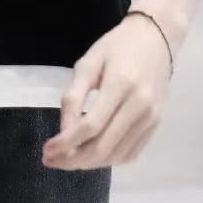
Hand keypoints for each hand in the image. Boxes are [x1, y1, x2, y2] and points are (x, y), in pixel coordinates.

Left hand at [42, 14, 173, 169]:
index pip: (90, 126)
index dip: (66, 143)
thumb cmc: (117, 47)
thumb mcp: (87, 64)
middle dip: (73, 160)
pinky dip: (109, 160)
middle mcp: (139, 106)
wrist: (155, 39)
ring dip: (89, 164)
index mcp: (120, 86)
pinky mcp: (156, 124)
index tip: (46, 150)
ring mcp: (151, 118)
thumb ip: (73, 97)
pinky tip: (92, 154)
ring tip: (68, 158)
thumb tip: (63, 131)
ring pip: (116, 155)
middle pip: (103, 147)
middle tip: (52, 160)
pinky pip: (130, 153)